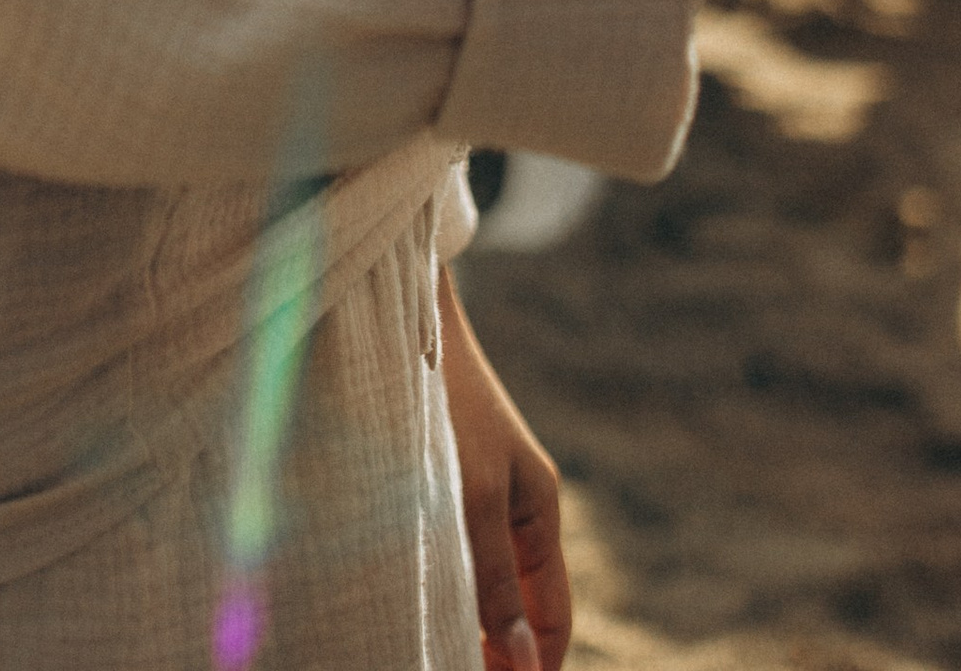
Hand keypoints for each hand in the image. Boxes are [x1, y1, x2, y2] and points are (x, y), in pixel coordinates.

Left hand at [438, 267, 571, 670]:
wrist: (406, 323)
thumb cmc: (446, 403)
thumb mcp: (474, 498)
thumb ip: (496, 582)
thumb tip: (524, 663)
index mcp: (540, 512)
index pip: (554, 620)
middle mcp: (515, 510)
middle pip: (520, 610)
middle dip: (499, 656)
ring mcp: (480, 498)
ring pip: (482, 589)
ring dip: (466, 626)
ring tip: (428, 650)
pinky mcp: (443, 487)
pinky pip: (453, 560)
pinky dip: (442, 594)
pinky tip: (410, 607)